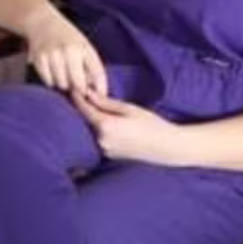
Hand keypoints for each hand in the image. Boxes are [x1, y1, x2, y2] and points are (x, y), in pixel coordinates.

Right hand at [25, 7, 107, 97]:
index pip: (97, 73)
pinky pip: (49, 82)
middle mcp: (69, 51)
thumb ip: (92, 67)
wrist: (43, 23)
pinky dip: (51, 80)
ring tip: (63, 73)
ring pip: (62, 84)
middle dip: (79, 87)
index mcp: (84, 48)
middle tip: (77, 82)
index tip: (101, 95)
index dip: (100, 88)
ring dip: (64, 83)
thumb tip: (98, 92)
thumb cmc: (68, 38)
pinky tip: (53, 71)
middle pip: (78, 84)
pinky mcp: (39, 60)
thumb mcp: (85, 47)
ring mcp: (53, 55)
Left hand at [71, 90, 187, 164]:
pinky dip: (98, 130)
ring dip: (89, 120)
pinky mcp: (109, 155)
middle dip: (82, 109)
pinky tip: (104, 123)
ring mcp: (104, 150)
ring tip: (92, 108)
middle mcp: (101, 140)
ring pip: (90, 131)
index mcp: (106, 126)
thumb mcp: (129, 109)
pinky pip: (98, 139)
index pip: (84, 109)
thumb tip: (88, 93)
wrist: (168, 147)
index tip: (74, 88)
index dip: (77, 97)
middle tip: (81, 95)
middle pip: (85, 121)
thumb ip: (105, 102)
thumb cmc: (152, 124)